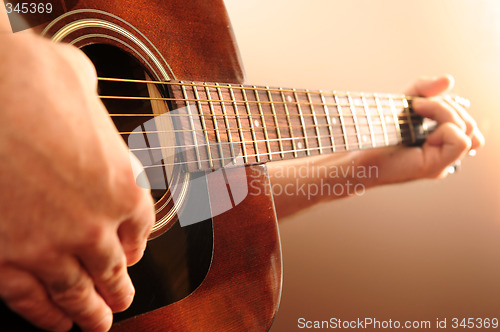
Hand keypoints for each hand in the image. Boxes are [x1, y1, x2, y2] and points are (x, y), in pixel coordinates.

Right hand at [0, 33, 153, 330]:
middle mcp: (94, 223)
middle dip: (117, 291)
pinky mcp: (5, 257)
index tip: (132, 256)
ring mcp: (50, 245)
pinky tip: (52, 324)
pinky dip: (42, 315)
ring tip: (95, 325)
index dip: (135, 248)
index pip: (139, 230)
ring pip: (75, 292)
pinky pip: (28, 298)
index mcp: (122, 184)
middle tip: (120, 305)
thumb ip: (90, 104)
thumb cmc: (30, 76)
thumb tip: (83, 91)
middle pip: (112, 269)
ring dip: (87, 312)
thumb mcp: (82, 81)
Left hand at [360, 75, 484, 184]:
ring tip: (417, 112)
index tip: (419, 103)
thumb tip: (449, 80)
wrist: (357, 153)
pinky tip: (423, 130)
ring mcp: (442, 162)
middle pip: (470, 123)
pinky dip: (445, 126)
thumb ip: (424, 89)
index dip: (450, 105)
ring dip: (445, 112)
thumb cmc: (376, 132)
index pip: (466, 121)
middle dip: (446, 106)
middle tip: (416, 106)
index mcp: (440, 140)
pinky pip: (461, 142)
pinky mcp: (435, 167)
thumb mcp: (403, 104)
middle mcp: (444, 153)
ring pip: (469, 130)